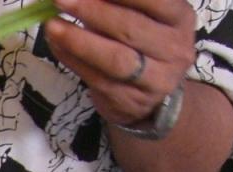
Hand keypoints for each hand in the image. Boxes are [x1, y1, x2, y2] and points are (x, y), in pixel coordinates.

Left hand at [43, 0, 195, 126]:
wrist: (154, 99)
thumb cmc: (143, 45)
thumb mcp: (143, 17)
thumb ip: (119, 3)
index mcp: (180, 18)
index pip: (155, 0)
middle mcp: (174, 49)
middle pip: (130, 28)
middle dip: (93, 11)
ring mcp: (156, 79)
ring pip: (114, 59)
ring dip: (79, 41)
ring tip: (53, 26)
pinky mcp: (131, 100)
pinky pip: (97, 78)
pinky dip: (73, 60)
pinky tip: (57, 44)